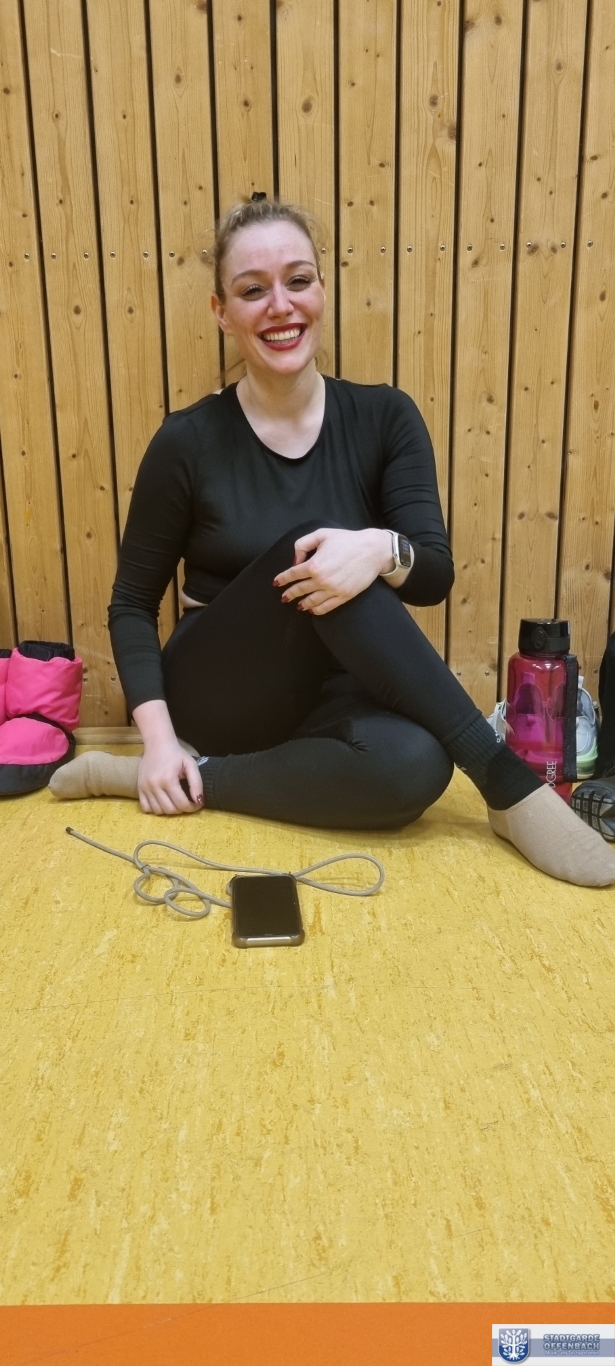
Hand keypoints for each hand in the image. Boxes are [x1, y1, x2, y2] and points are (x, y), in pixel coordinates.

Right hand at [137, 741, 203, 815]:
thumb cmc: (176, 754)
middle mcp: (154, 786)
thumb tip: (199, 801)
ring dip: (169, 810)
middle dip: (182, 809)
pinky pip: (146, 808)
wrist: (157, 744)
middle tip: (187, 802)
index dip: (192, 807)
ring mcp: (145, 788)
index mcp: (168, 780)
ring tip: (175, 802)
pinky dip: (156, 809)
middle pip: (170, 810)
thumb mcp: (191, 765)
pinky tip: (163, 802)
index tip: (197, 804)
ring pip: (158, 811)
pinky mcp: (139, 788)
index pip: (182, 804)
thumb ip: (197, 783)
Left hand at [273, 527, 393, 614]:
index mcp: (314, 564)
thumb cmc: (347, 540)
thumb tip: (295, 561)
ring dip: (302, 604)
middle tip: (283, 598)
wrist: (372, 550)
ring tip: (297, 605)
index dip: (282, 579)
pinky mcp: (344, 596)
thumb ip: (302, 545)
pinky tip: (312, 610)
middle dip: (289, 594)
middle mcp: (321, 580)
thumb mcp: (321, 534)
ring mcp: (333, 590)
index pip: (293, 574)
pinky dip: (317, 610)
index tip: (276, 583)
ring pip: (312, 601)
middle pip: (300, 590)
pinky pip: (327, 607)